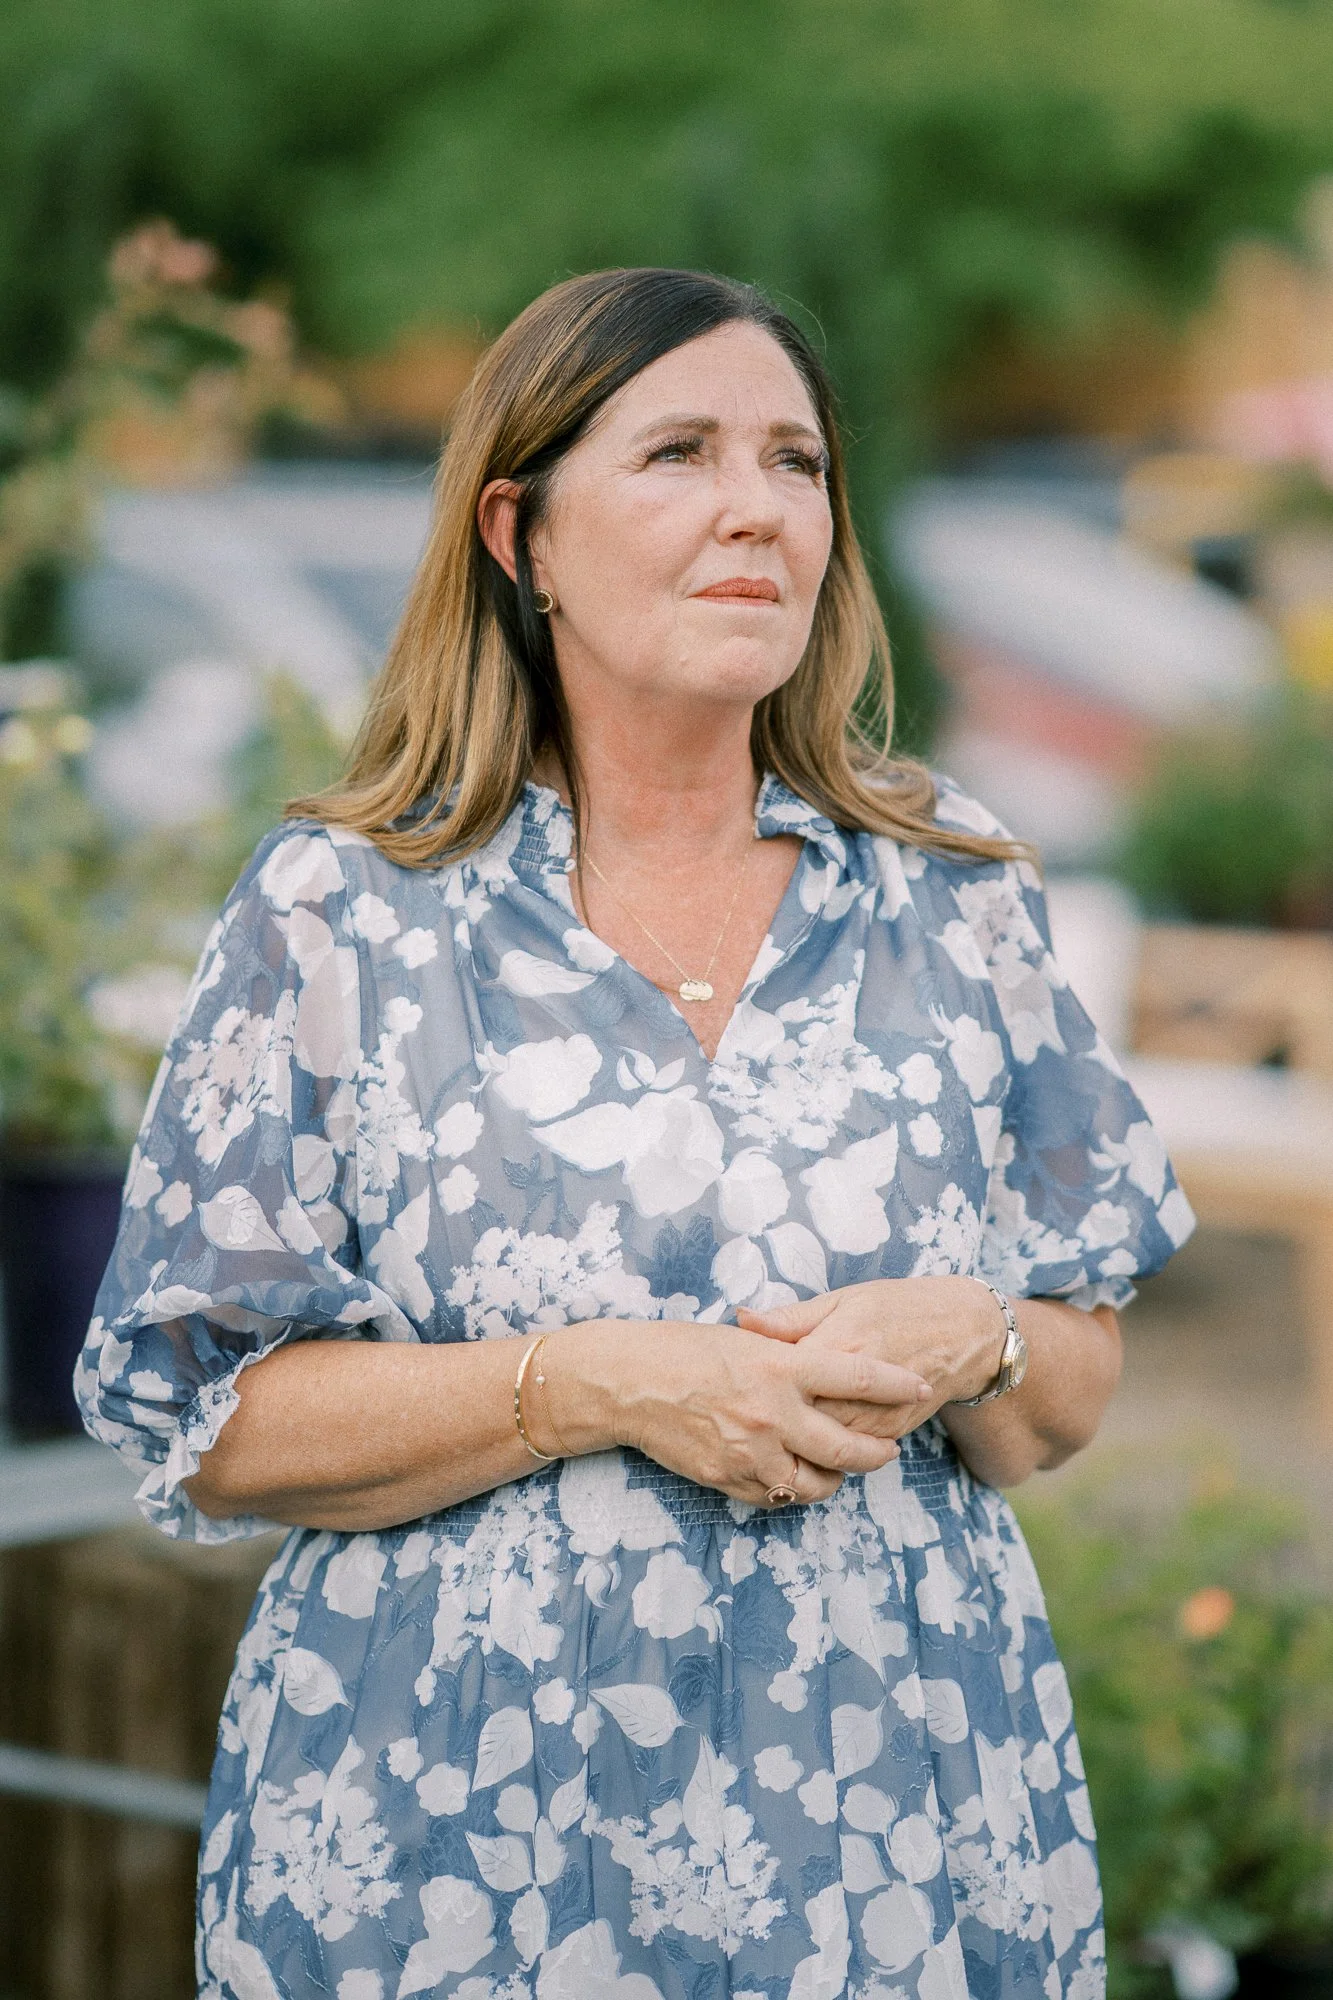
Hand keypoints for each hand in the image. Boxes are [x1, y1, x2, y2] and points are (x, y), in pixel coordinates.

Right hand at [607, 1319, 932, 1507]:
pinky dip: (791, 1489)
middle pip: (848, 1447)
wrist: (628, 1383)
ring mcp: (749, 1451)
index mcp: (780, 1367)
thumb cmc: (684, 1349)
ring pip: (815, 1483)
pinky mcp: (727, 1478)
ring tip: (839, 1469)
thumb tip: (832, 1367)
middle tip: (887, 1451)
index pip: (857, 1378)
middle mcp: (771, 1412)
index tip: (920, 1386)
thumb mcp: (745, 1340)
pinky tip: (794, 1475)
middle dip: (877, 1453)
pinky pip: (775, 1495)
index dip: (896, 1384)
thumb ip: (789, 1356)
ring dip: (835, 1479)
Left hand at [738, 1277, 1004, 1437]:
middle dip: (766, 1421)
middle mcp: (856, 1388)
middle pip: (795, 1419)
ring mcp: (876, 1415)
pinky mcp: (890, 1433)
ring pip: (820, 1444)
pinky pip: (847, 1454)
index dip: (750, 1384)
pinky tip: (803, 1442)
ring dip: (792, 1442)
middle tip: (739, 1416)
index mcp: (837, 1345)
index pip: (778, 1377)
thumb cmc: (896, 1306)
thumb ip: (790, 1319)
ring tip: (765, 1432)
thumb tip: (740, 1319)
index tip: (728, 1383)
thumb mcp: (842, 1300)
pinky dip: (823, 1451)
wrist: (963, 1332)